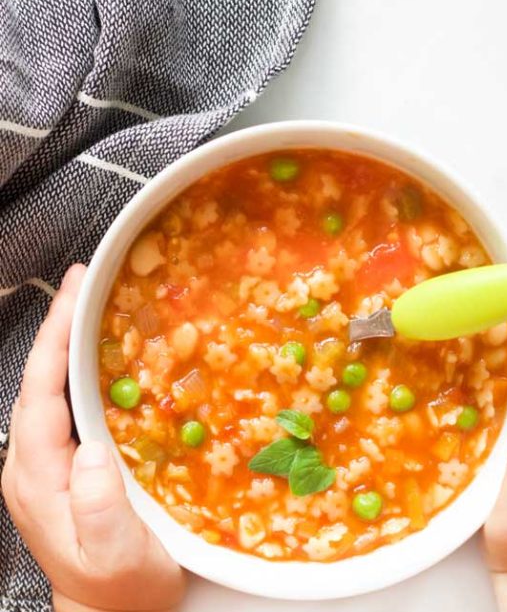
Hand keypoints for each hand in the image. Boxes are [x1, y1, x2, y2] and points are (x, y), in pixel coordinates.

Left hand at [1, 265, 185, 611]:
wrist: (110, 610)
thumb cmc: (119, 585)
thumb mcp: (115, 553)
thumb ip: (98, 505)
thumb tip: (90, 448)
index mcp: (36, 476)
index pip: (40, 393)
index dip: (57, 340)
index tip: (76, 293)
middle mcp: (31, 461)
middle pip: (41, 380)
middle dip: (60, 326)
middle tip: (87, 281)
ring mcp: (46, 459)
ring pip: (53, 387)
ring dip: (72, 341)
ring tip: (95, 303)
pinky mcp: (65, 460)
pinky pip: (69, 402)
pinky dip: (83, 368)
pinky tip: (105, 352)